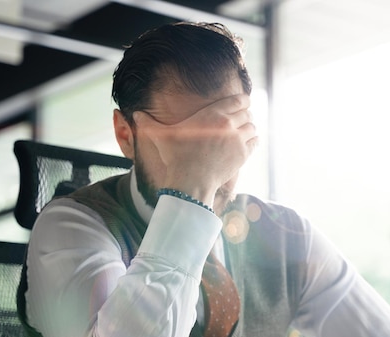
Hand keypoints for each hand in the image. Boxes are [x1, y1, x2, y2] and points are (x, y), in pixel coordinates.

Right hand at [132, 93, 256, 203]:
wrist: (190, 182)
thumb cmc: (176, 158)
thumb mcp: (160, 137)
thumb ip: (148, 124)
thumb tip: (134, 114)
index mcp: (213, 114)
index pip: (239, 100)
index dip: (244, 101)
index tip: (244, 103)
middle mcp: (228, 124)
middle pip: (248, 113)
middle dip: (246, 114)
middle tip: (243, 118)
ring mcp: (238, 140)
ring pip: (253, 127)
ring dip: (250, 128)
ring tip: (245, 131)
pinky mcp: (243, 155)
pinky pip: (255, 141)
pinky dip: (253, 140)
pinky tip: (248, 142)